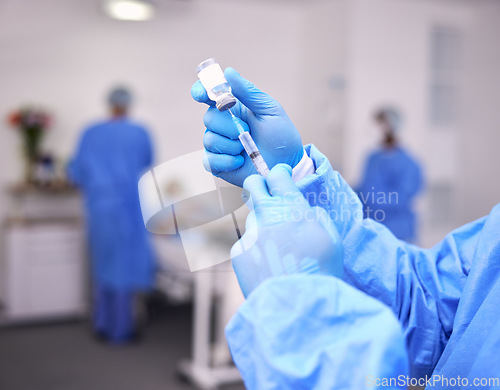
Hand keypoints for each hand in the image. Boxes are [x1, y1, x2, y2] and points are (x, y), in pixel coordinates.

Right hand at [191, 68, 303, 186]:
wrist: (287, 164)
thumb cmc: (281, 136)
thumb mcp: (270, 110)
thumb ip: (249, 92)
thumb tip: (228, 72)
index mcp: (233, 108)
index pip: (209, 95)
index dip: (201, 91)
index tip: (202, 94)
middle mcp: (222, 125)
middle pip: (208, 118)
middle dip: (229, 126)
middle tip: (247, 131)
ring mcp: (219, 145)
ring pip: (209, 140)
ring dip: (231, 145)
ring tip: (248, 148)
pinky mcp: (218, 164)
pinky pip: (210, 160)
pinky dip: (226, 161)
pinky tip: (240, 160)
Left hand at [231, 164, 342, 297]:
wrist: (299, 305)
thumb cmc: (322, 272)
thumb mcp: (331, 237)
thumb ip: (314, 215)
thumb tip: (302, 208)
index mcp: (293, 207)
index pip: (277, 174)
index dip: (280, 173)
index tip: (281, 176)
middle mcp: (268, 215)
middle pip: (253, 186)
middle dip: (259, 186)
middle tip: (267, 196)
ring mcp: (251, 233)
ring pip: (253, 220)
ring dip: (263, 228)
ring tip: (278, 253)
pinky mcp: (239, 251)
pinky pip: (247, 244)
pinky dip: (256, 251)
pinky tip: (268, 267)